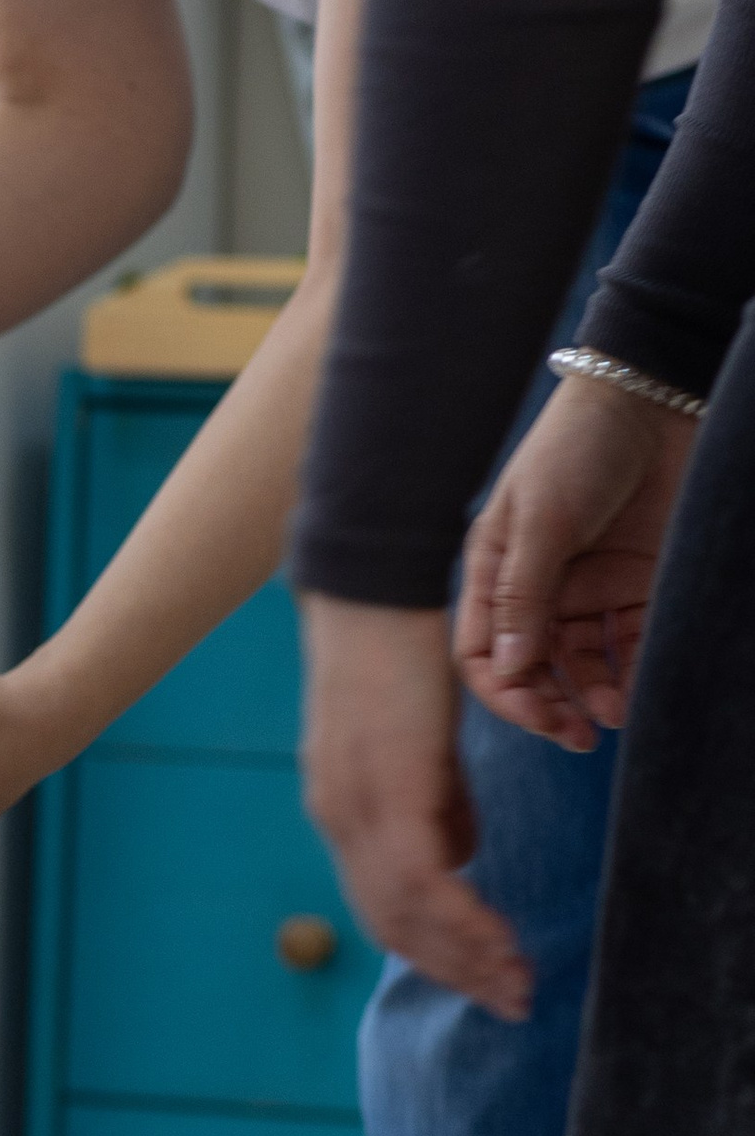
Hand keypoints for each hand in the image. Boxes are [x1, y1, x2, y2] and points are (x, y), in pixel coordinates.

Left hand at [300, 594, 529, 1018]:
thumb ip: (435, 800)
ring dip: (468, 957)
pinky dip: (464, 921)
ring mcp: (358, 810)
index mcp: (342, 811)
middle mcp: (339, 820)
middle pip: (393, 924)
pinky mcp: (387, 793)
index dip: (434, 947)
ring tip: (517, 985)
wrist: (369, 595)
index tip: (482, 976)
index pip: (383, 904)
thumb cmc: (399, 656)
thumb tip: (459, 854)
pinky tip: (501, 943)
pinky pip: (425, 882)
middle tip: (510, 1003)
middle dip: (455, 970)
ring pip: (410, 914)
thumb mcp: (417, 742)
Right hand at [456, 370, 698, 748]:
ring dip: (594, 695)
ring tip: (614, 716)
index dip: (506, 694)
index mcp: (494, 571)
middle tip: (577, 736)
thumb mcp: (540, 518)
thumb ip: (523, 594)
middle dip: (551, 707)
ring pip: (582, 664)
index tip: (540, 717)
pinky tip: (640, 689)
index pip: (484, 654)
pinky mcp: (636, 582)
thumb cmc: (578, 447)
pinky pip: (630, 641)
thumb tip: (508, 672)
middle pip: (533, 669)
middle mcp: (537, 588)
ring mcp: (588, 587)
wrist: (652, 399)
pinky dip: (633, 670)